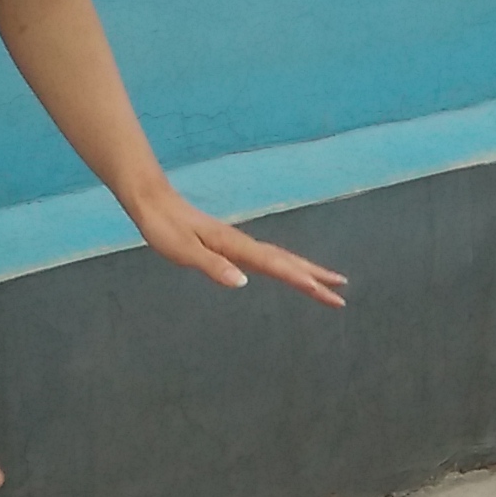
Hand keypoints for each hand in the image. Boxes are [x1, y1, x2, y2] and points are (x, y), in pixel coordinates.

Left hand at [135, 192, 348, 306]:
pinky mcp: (232, 246)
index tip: (324, 293)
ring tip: (329, 283)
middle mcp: (242, 245)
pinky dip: (286, 266)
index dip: (301, 280)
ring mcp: (239, 245)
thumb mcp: (183, 251)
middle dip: (315, 278)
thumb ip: (212, 265)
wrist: (154, 203)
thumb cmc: (164, 228)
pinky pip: (268, 258)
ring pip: (281, 259)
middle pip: (287, 262)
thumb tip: (242, 282)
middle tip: (341, 293)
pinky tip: (289, 272)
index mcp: (235, 247)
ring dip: (306, 271)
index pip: (275, 266)